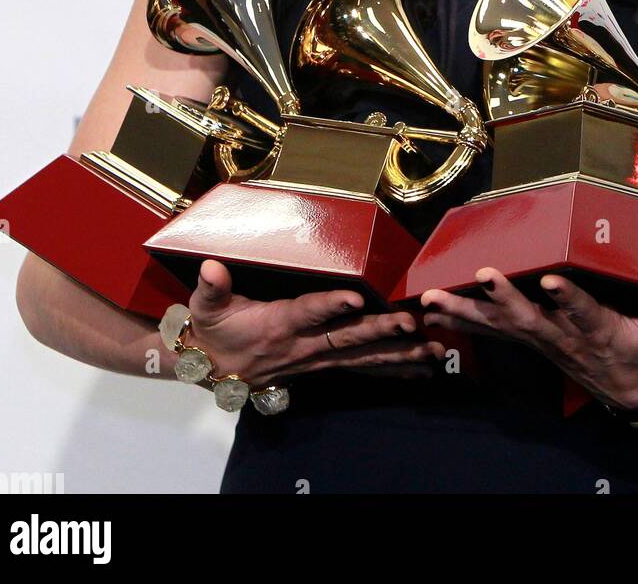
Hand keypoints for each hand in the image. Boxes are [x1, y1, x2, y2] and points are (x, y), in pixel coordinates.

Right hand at [183, 260, 445, 386]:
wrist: (212, 370)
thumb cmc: (214, 331)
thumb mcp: (206, 308)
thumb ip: (212, 288)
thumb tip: (212, 267)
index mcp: (278, 325)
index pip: (308, 313)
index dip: (330, 306)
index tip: (355, 299)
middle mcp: (302, 345)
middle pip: (346, 338)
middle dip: (380, 331)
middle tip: (410, 324)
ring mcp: (315, 359)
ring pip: (361, 357)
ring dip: (397, 354)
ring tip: (431, 350)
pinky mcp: (322, 365)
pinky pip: (360, 369)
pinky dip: (391, 369)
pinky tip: (419, 369)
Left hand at [421, 267, 637, 414]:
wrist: (635, 391)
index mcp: (598, 330)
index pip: (582, 312)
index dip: (567, 300)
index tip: (551, 283)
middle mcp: (563, 336)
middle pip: (530, 318)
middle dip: (505, 298)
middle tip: (485, 275)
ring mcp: (543, 341)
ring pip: (500, 325)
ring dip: (466, 312)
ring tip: (432, 299)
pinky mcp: (531, 340)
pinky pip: (492, 331)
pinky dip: (462, 319)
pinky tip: (432, 310)